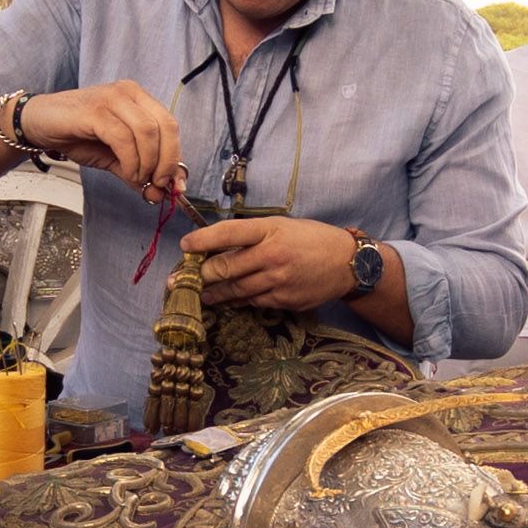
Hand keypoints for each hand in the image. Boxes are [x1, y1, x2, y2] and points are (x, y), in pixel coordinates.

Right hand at [11, 81, 182, 198]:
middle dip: (166, 162)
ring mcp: (112, 99)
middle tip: (158, 184)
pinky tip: (126, 171)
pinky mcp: (95, 111)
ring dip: (147, 163)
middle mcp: (128, 93)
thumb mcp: (114, 157)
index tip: (175, 185)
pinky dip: (130, 160)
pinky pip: (123, 138)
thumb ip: (138, 172)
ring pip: (147, 132)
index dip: (176, 157)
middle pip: (165, 127)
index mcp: (138, 98)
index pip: (170, 125)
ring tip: (137, 178)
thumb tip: (160, 193)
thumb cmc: (77, 135)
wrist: (39, 124)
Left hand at [184, 215, 356, 313]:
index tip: (184, 245)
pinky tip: (224, 300)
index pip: (229, 233)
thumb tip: (217, 245)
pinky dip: (236, 300)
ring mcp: (278, 281)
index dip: (202, 240)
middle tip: (180, 280)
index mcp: (271, 230)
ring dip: (213, 293)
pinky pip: (252, 301)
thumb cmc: (311, 239)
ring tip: (197, 294)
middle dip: (200, 275)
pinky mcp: (284, 300)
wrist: (347, 264)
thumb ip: (253, 234)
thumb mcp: (282, 226)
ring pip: (235, 290)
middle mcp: (272, 255)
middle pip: (226, 267)